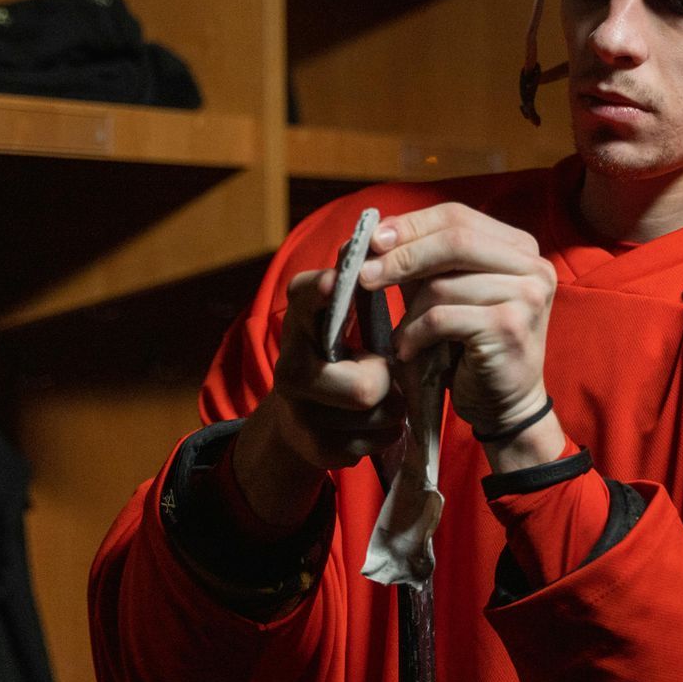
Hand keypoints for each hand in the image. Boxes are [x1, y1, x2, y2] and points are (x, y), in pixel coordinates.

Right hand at [264, 267, 407, 469]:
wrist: (299, 420)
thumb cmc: (334, 356)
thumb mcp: (337, 320)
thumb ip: (352, 285)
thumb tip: (369, 233)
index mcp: (298, 323)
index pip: (305, 299)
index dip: (323, 290)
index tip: (341, 279)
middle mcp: (290, 367)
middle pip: (365, 386)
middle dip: (388, 381)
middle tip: (384, 373)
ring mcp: (301, 413)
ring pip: (378, 415)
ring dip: (392, 407)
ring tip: (381, 396)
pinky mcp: (317, 448)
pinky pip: (376, 441)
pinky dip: (385, 431)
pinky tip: (370, 421)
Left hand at [360, 202, 563, 470]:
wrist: (505, 405)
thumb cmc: (470, 347)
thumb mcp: (447, 293)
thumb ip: (421, 261)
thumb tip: (373, 235)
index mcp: (519, 247)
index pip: (457, 215)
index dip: (411, 224)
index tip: (372, 240)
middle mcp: (532, 265)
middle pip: (454, 240)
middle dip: (402, 256)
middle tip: (363, 276)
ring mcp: (527, 295)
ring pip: (444, 284)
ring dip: (409, 312)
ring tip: (400, 337)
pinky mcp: (510, 327)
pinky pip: (443, 318)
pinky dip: (416, 334)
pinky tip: (408, 351)